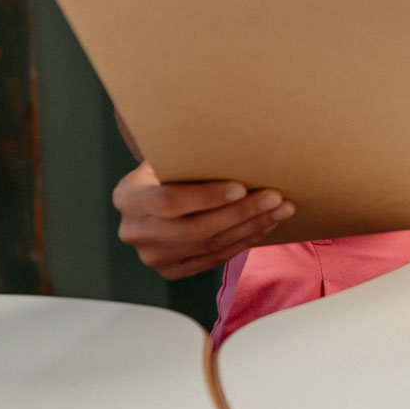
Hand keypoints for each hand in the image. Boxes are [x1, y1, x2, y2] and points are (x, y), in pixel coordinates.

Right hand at [113, 161, 294, 279]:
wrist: (150, 193)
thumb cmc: (165, 165)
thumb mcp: (165, 154)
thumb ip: (186, 154)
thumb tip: (232, 138)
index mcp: (128, 196)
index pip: (169, 202)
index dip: (206, 197)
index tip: (241, 187)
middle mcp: (136, 232)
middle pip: (196, 229)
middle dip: (241, 213)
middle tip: (275, 198)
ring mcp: (153, 256)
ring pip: (209, 246)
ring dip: (250, 228)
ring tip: (280, 210)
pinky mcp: (171, 270)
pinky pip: (213, 259)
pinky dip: (243, 242)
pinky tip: (264, 226)